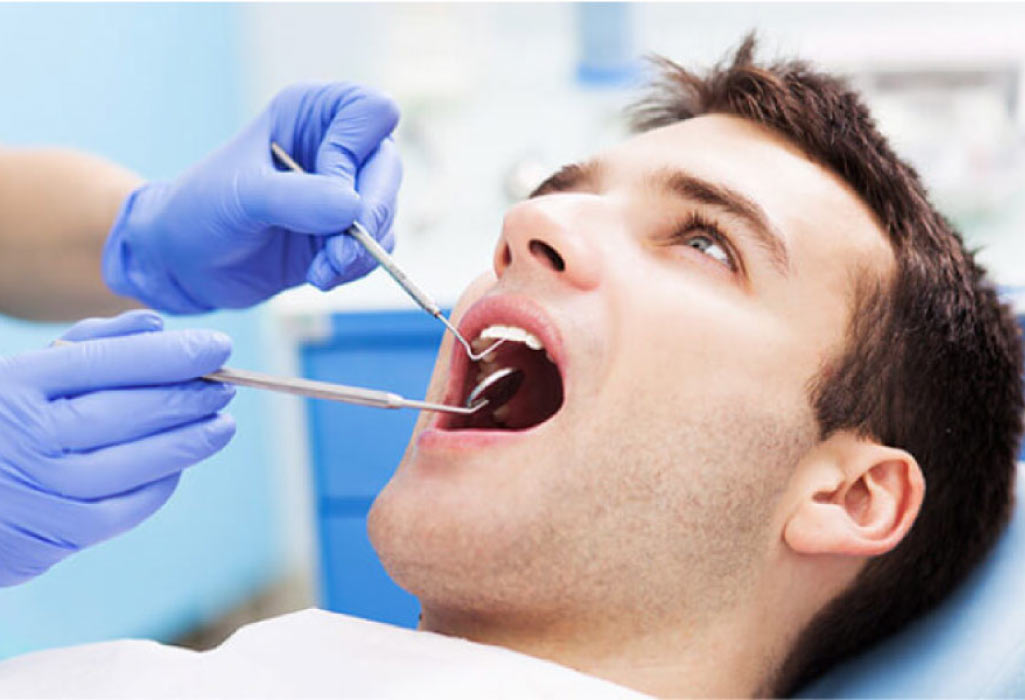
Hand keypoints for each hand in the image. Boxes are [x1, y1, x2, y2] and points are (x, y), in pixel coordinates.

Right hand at [0, 310, 235, 585]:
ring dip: (192, 441)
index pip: (110, 362)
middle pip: (133, 411)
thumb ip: (91, 343)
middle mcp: (31, 435)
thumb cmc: (0, 423)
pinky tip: (180, 463)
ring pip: (141, 461)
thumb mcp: (25, 372)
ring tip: (221, 424)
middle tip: (227, 385)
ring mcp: (46, 489)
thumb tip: (156, 324)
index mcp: (18, 384)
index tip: (218, 345)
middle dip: (190, 396)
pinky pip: (131, 506)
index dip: (172, 354)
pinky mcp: (59, 535)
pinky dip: (163, 482)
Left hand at [102, 83, 401, 312]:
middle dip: (370, 215)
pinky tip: (319, 276)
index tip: (324, 189)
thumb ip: (297, 198)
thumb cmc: (202, 209)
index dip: (354, 154)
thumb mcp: (242, 195)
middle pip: (389, 169)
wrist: (185, 262)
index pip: (372, 113)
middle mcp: (337, 145)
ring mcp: (346, 191)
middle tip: (339, 253)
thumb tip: (353, 209)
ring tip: (320, 271)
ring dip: (360, 250)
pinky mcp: (347, 233)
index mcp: (313, 113)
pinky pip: (377, 248)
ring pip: (387, 214)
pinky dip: (355, 268)